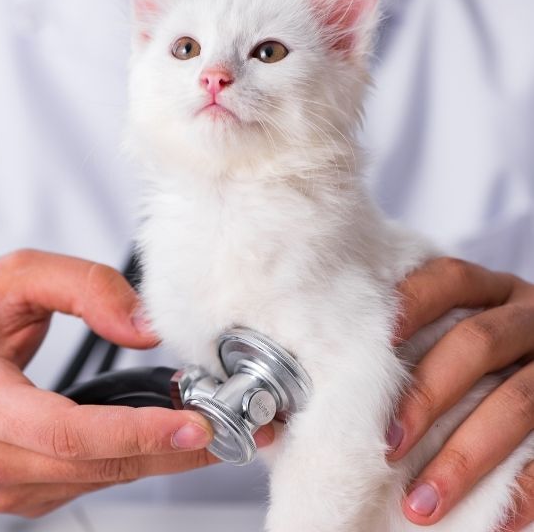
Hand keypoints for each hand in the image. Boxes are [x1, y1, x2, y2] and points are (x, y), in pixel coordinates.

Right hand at [0, 250, 258, 516]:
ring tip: (215, 423)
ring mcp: (1, 488)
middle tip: (242, 424)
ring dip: (162, 454)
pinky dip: (130, 458)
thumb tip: (145, 326)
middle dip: (176, 446)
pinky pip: (88, 482)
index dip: (136, 434)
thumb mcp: (10, 278)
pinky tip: (161, 433)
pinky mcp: (16, 498)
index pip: (65, 432)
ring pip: (102, 479)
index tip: (196, 425)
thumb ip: (82, 286)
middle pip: (99, 465)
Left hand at [387, 257, 533, 527]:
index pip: (447, 278)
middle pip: (478, 342)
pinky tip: (498, 519)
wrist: (527, 390)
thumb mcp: (428, 347)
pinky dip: (526, 488)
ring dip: (464, 456)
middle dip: (427, 395)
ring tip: (420, 501)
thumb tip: (276, 416)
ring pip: (517, 402)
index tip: (374, 340)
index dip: (411, 302)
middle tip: (387, 444)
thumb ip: (375, 360)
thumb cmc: (452, 367)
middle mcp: (523, 319)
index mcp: (484, 292)